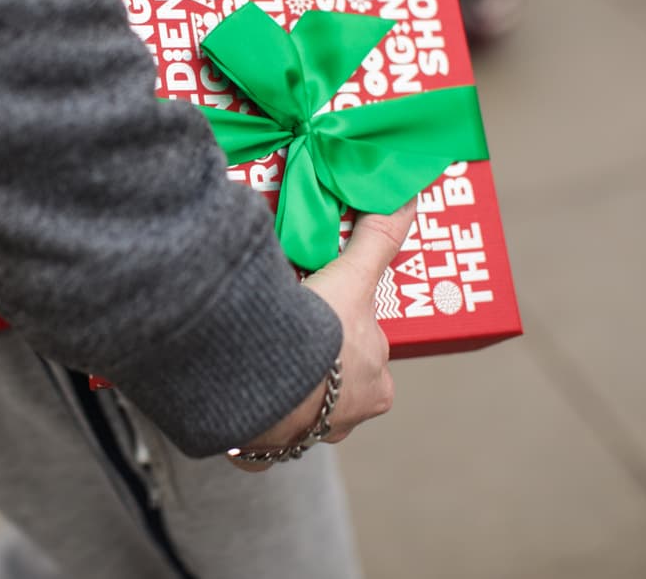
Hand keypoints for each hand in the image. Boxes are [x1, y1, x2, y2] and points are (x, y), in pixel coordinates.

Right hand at [229, 201, 416, 470]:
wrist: (261, 378)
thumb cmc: (316, 334)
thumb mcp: (352, 278)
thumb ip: (378, 239)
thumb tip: (410, 197)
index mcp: (377, 388)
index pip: (365, 354)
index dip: (343, 331)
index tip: (319, 313)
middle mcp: (348, 419)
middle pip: (335, 383)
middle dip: (313, 359)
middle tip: (285, 326)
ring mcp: (306, 438)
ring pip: (298, 410)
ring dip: (282, 387)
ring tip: (256, 353)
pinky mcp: (265, 449)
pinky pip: (259, 438)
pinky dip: (249, 421)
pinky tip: (234, 395)